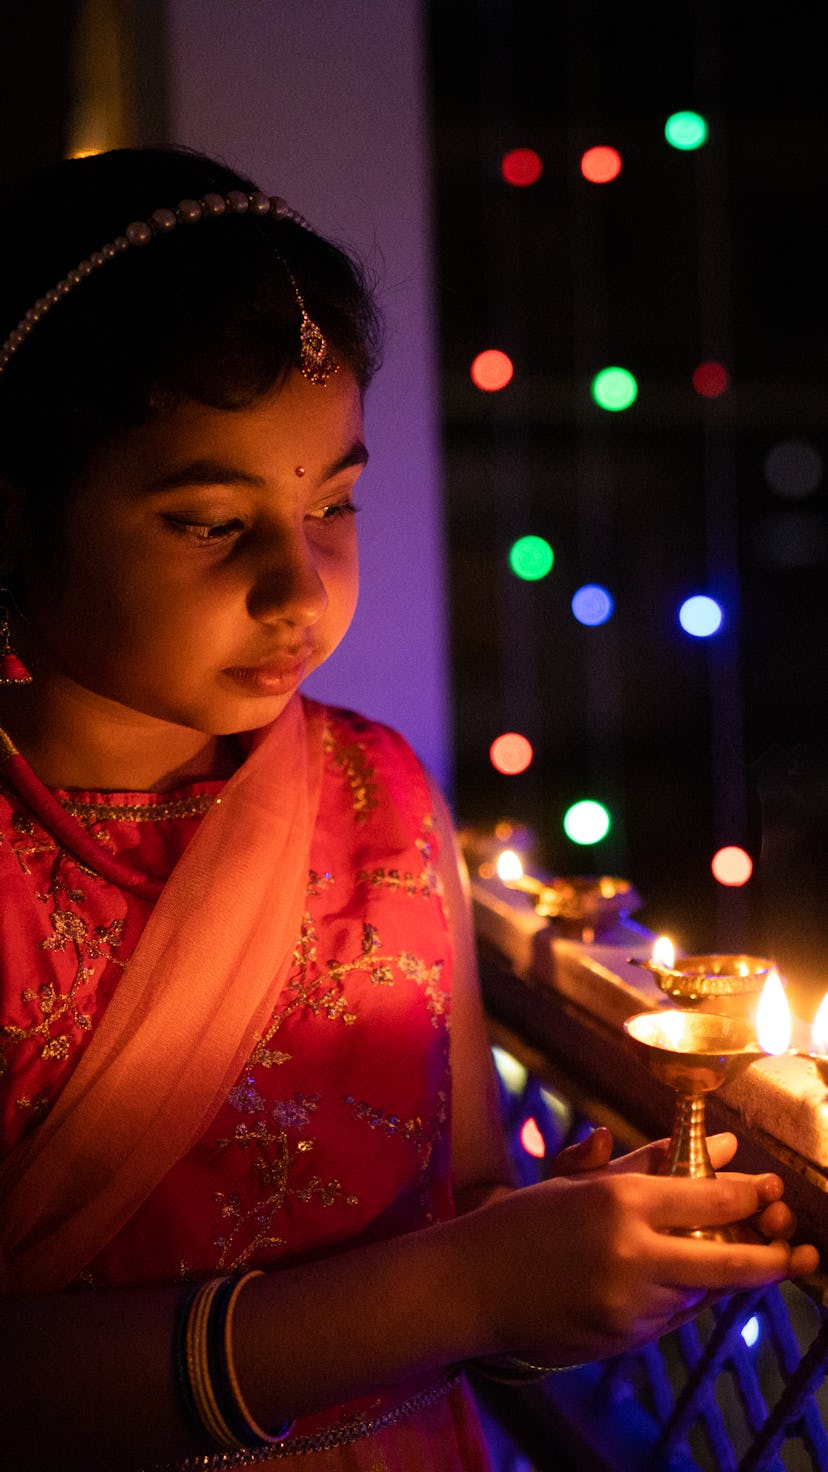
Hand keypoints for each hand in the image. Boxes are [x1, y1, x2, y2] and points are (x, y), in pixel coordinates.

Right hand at [472, 1134, 819, 1366]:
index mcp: (619, 1202)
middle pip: (728, 1261)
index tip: (771, 1190)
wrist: (470, 1287)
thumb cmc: (521, 1222)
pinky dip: (679, 1297)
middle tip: (797, 1252)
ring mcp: (628, 1306)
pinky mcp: (623, 1341)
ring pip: (700, 1292)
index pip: (710, 1198)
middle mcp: (630, 1255)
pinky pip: (672, 1318)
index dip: (749, 1195)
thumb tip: (717, 1146)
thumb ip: (649, 1163)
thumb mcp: (579, 1183)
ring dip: (714, 1275)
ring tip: (718, 1251)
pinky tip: (667, 1280)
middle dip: (771, 1258)